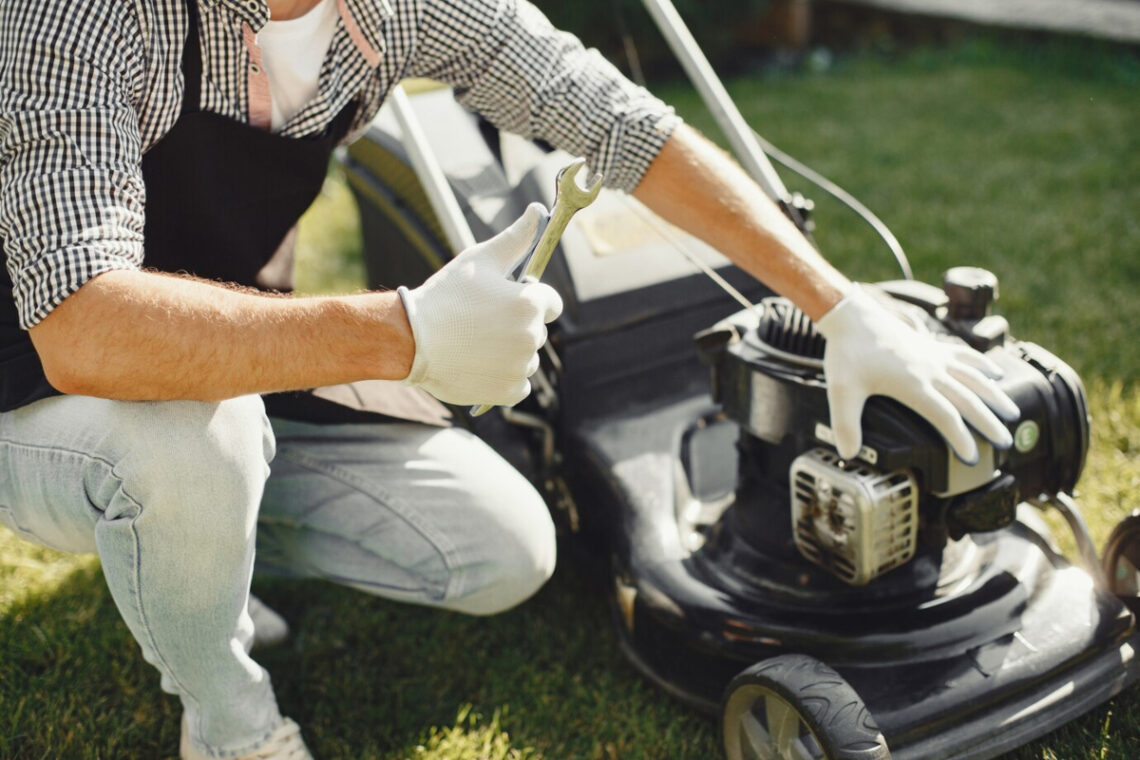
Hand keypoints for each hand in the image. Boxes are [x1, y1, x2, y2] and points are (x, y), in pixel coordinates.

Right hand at [397, 204, 561, 405]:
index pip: (550, 303)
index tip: (504, 302)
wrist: (410, 340)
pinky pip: (518, 384)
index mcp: (529, 304)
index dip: (529, 300)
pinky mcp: (508, 392)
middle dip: (515, 326)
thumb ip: (515, 239)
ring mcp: (520, 367)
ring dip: (509, 353)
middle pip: (536, 331)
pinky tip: (479, 365)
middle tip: (480, 322)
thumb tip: (537, 211)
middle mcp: (531, 337)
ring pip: (526, 358)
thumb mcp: (480, 260)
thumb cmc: (445, 296)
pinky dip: (503, 378)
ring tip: (475, 343)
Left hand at [814, 285, 1019, 463]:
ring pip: (974, 377)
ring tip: (1012, 412)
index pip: (945, 417)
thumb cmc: (846, 353)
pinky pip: (964, 355)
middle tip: (1006, 442)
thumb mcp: (841, 391)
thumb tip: (847, 453)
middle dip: (988, 422)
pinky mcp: (931, 345)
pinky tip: (994, 373)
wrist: (850, 316)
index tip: (972, 457)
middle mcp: (930, 370)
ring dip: (994, 396)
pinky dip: (982, 365)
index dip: (960, 438)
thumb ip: (845, 424)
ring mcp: (933, 355)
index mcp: (913, 385)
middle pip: (968, 399)